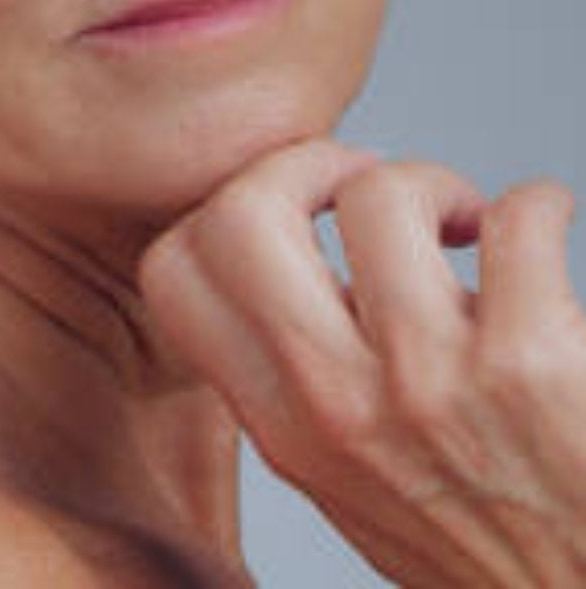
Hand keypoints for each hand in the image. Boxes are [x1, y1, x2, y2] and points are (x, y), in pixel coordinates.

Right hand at [140, 139, 585, 586]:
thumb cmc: (489, 548)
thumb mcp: (348, 482)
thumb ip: (302, 390)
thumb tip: (293, 271)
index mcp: (282, 428)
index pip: (171, 273)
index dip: (223, 209)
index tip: (291, 215)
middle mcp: (336, 404)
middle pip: (241, 213)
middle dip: (307, 164)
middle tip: (364, 186)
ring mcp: (428, 383)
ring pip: (381, 194)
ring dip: (435, 184)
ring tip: (469, 223)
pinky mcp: (531, 365)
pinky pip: (517, 219)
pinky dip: (536, 206)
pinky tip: (540, 229)